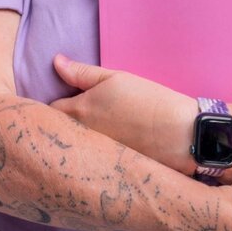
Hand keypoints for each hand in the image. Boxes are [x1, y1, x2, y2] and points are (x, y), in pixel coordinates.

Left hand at [51, 54, 195, 173]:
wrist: (181, 134)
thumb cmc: (147, 100)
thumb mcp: (114, 78)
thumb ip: (81, 72)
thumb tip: (55, 61)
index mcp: (77, 112)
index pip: (50, 110)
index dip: (55, 102)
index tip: (65, 98)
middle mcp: (79, 137)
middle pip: (58, 131)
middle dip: (61, 123)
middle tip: (77, 114)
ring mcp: (93, 156)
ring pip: (73, 147)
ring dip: (76, 140)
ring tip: (94, 130)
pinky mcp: (107, 169)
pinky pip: (90, 160)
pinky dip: (92, 154)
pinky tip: (105, 147)